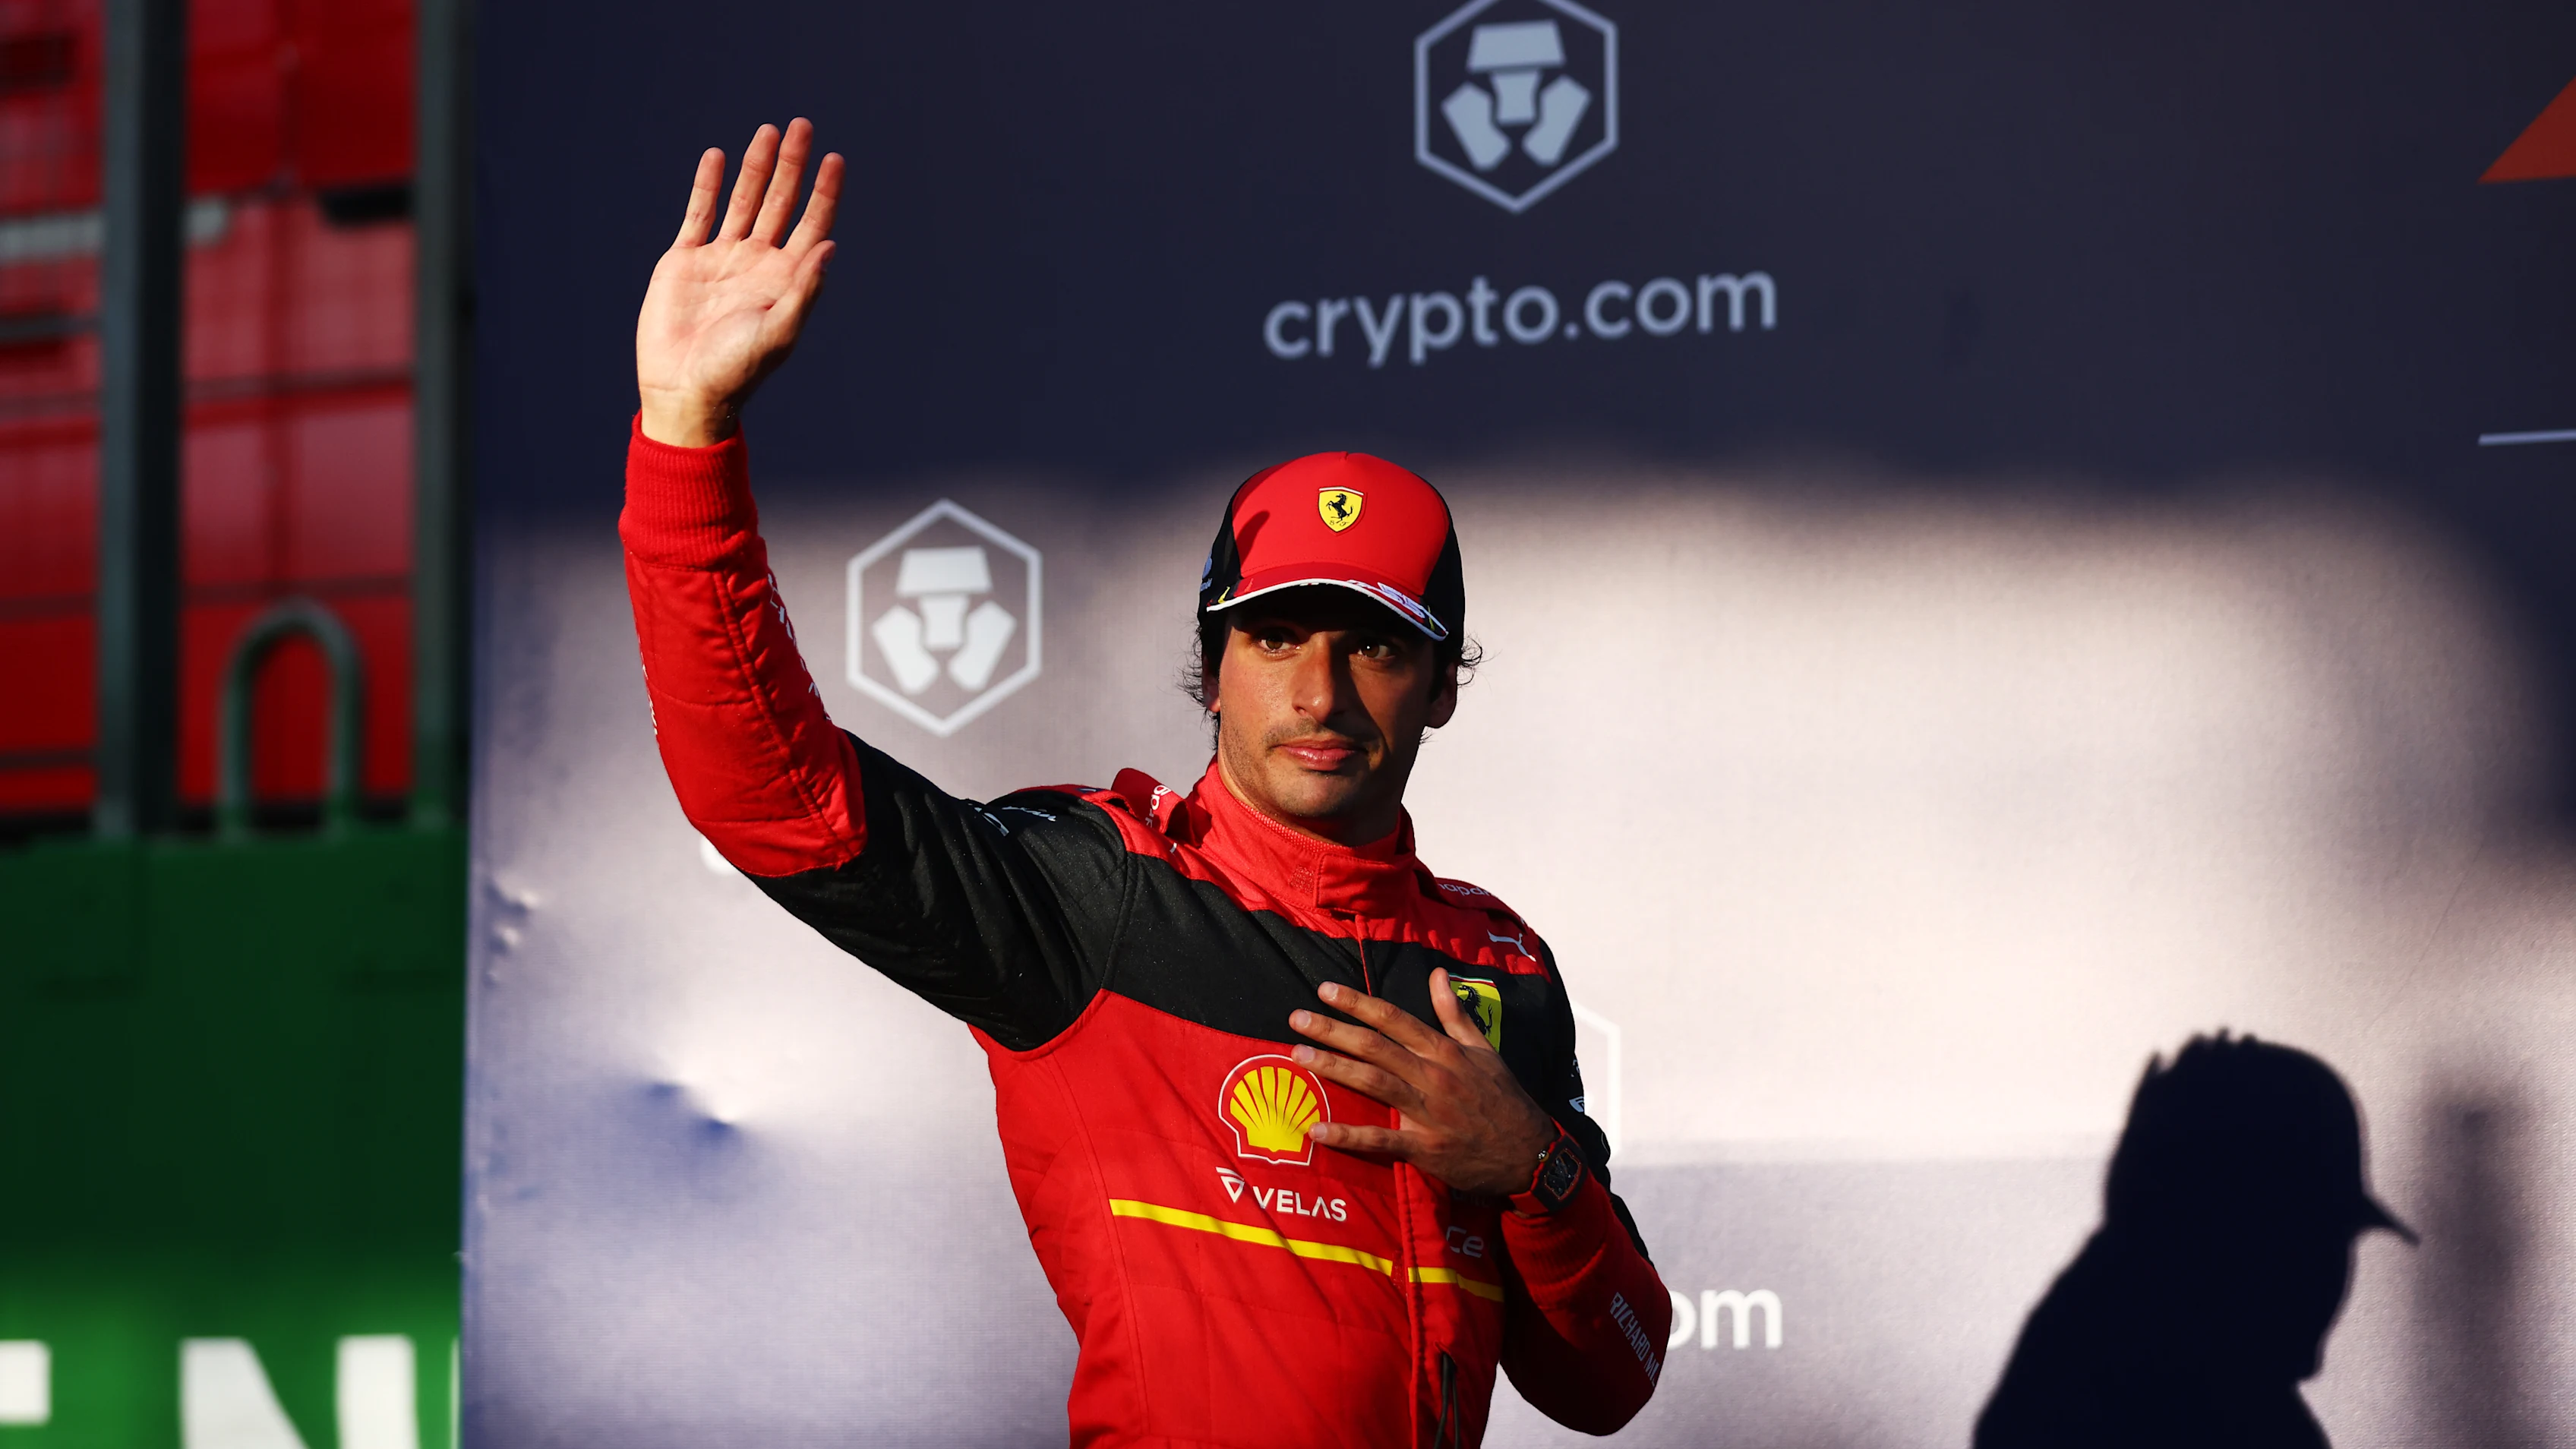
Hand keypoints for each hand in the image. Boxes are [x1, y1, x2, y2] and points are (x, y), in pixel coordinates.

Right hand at [636, 119, 843, 446]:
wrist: (684, 388)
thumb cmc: (737, 370)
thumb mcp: (778, 331)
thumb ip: (804, 289)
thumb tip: (830, 246)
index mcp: (786, 279)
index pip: (812, 224)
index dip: (824, 192)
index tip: (835, 158)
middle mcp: (758, 263)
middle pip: (780, 202)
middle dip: (792, 166)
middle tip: (803, 126)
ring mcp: (722, 259)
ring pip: (744, 201)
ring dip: (756, 167)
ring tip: (768, 131)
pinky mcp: (686, 261)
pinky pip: (699, 214)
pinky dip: (708, 186)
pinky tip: (718, 158)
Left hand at [1289, 969, 1556, 1197]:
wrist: (1529, 1152)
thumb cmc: (1503, 1098)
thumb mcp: (1485, 1049)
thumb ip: (1455, 1012)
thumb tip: (1437, 974)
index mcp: (1444, 1051)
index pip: (1393, 1018)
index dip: (1358, 1003)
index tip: (1325, 990)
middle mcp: (1432, 1076)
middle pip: (1375, 1046)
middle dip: (1334, 1029)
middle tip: (1297, 1017)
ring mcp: (1427, 1112)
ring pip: (1373, 1083)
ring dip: (1334, 1068)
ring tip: (1299, 1055)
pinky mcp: (1424, 1148)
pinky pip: (1381, 1140)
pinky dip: (1349, 1135)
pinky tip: (1317, 1129)